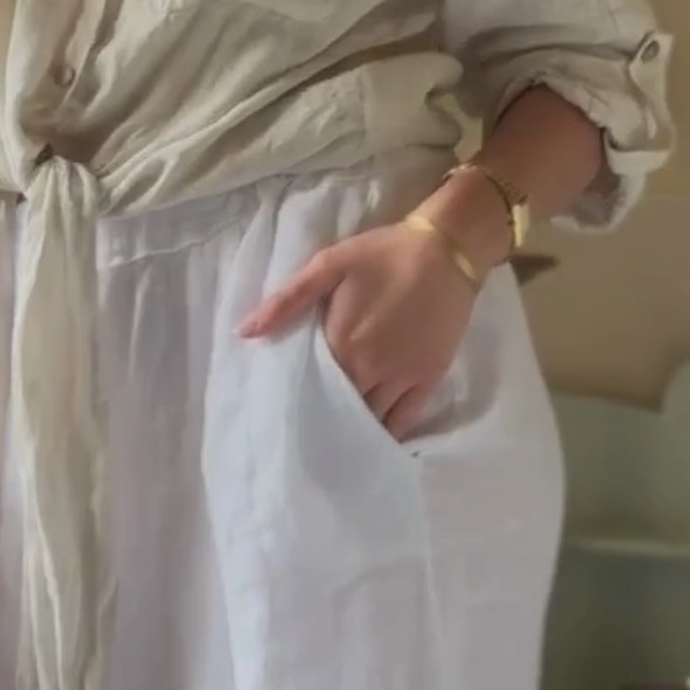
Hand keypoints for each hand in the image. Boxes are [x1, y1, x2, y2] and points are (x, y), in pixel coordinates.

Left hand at [239, 222, 477, 439]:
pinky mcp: (428, 378)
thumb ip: (286, 300)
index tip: (282, 408)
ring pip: (370, 417)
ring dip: (352, 427)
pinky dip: (388, 431)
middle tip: (307, 427)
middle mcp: (369, 370)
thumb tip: (244, 333)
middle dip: (322, 416)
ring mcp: (401, 378)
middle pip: (337, 407)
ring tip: (335, 436)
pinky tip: (374, 438)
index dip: (296, 397)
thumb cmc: (382, 254)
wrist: (445, 251)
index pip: (308, 386)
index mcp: (340, 344)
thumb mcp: (328, 264)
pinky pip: (405, 418)